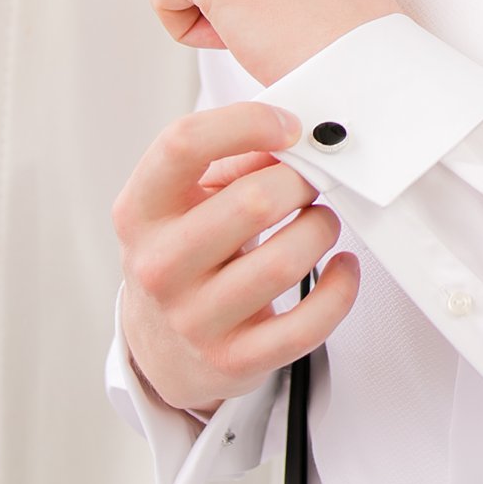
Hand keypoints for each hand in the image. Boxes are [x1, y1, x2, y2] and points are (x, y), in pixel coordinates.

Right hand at [114, 99, 360, 415]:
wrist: (163, 347)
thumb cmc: (185, 253)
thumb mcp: (187, 200)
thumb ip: (234, 159)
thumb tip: (299, 137)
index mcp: (140, 212)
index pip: (183, 143)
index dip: (247, 122)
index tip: (289, 127)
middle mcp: (158, 266)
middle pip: (253, 202)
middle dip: (301, 182)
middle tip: (314, 180)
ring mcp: (193, 319)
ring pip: (286, 262)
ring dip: (322, 229)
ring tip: (322, 221)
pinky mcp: (233, 360)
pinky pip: (308, 324)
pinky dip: (340, 290)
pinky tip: (342, 267)